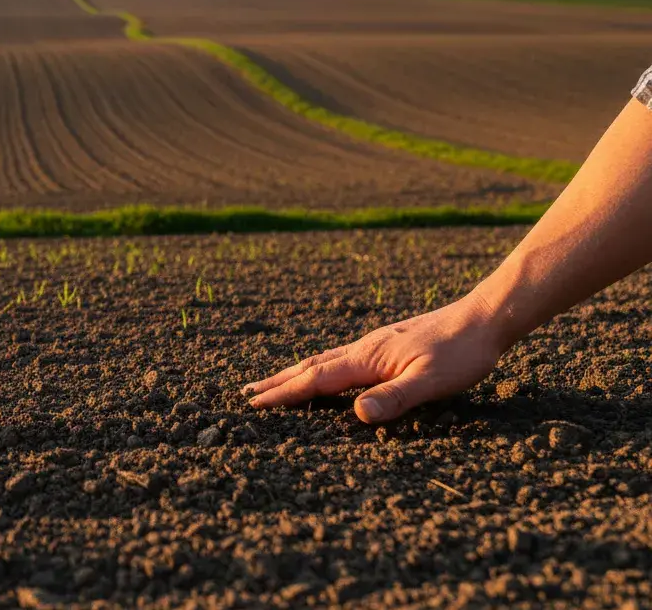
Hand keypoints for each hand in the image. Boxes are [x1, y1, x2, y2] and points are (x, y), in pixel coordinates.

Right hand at [242, 294, 507, 422]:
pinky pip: (341, 358)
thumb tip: (357, 414)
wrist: (485, 317)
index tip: (253, 404)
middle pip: (311, 366)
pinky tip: (328, 371)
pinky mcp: (387, 343)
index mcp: (367, 359)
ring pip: (324, 360)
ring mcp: (375, 344)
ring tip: (275, 382)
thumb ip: (394, 398)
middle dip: (278, 382)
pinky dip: (320, 367)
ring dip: (296, 373)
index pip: (316, 380)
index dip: (284, 394)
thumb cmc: (463, 352)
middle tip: (247, 393)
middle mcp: (364, 348)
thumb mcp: (432, 381)